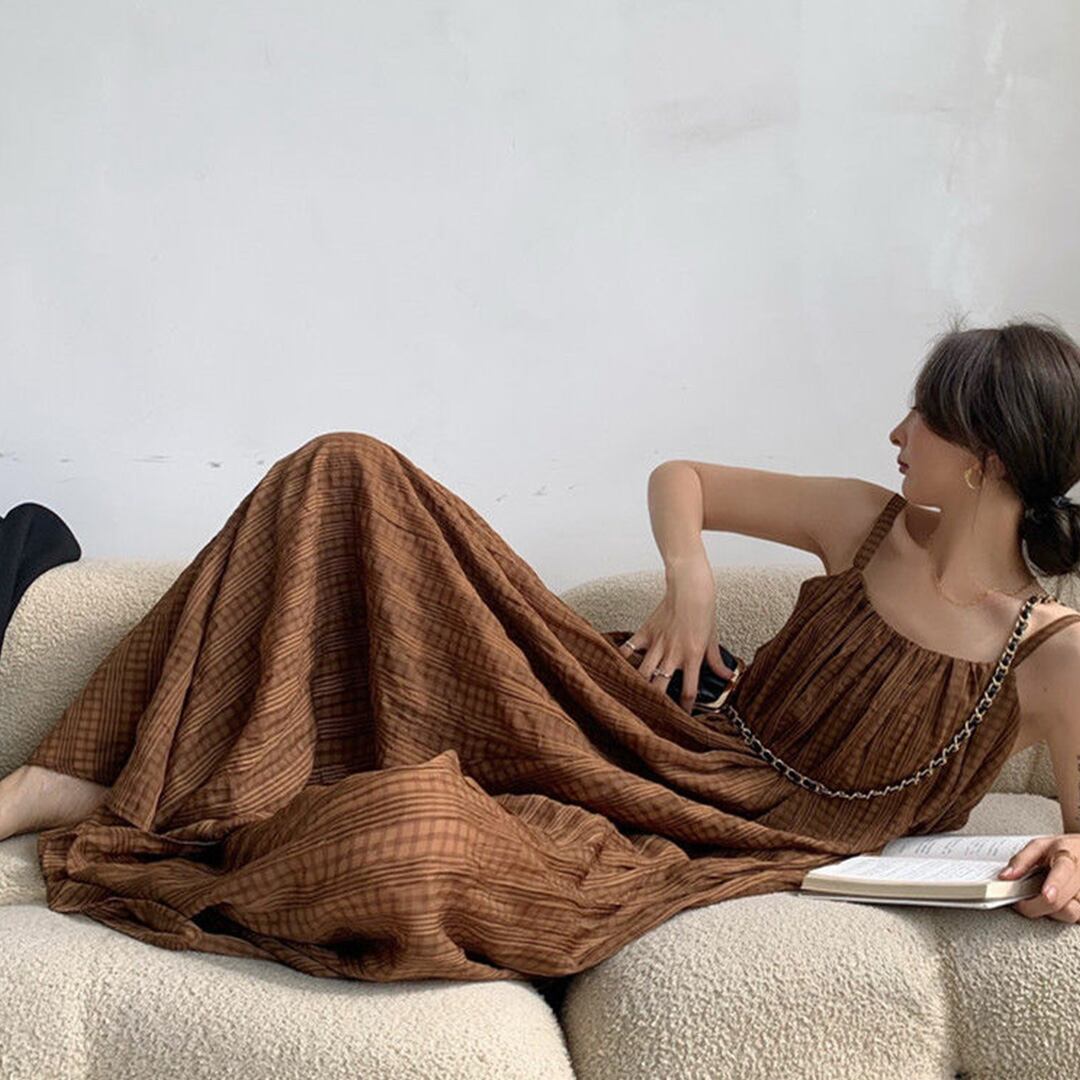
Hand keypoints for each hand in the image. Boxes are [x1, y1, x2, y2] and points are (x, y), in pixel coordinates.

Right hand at [616, 555, 734, 712]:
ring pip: (641, 674)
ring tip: (634, 698)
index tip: (683, 717)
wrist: (689, 588)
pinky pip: (628, 649)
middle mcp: (672, 654)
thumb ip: (716, 661)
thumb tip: (727, 676)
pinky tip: (618, 669)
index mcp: (692, 657)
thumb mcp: (713, 639)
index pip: (688, 692)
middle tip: (653, 712)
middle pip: (659, 688)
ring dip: (638, 687)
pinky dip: (621, 660)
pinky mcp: (645, 632)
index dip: (685, 709)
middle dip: (655, 704)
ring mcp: (657, 644)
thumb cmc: (703, 611)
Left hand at [997, 835, 1079, 921]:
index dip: (1054, 886)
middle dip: (1035, 905)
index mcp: (1068, 860)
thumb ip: (1021, 860)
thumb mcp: (1040, 846)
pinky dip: (1060, 914)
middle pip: (1061, 902)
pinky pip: (1074, 918)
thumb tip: (1005, 876)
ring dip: (1050, 911)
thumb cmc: (1063, 850)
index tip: (1046, 894)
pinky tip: (1056, 902)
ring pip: (1070, 914)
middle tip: (1020, 900)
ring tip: (1042, 897)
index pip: (1062, 874)